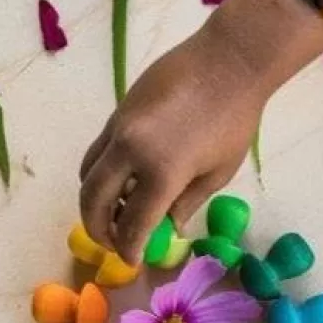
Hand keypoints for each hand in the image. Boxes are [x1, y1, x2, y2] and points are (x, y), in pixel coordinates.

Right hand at [78, 23, 264, 265]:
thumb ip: (186, 204)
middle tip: (110, 242)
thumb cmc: (234, 120)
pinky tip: (120, 181)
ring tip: (112, 213)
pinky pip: (97, 151)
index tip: (131, 262)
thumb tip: (165, 226)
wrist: (229, 61)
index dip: (128, 249)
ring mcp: (119, 129)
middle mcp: (130, 151)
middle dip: (97, 228)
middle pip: (93, 201)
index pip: (132, 224)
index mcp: (162, 173)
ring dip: (93, 200)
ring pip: (87, 174)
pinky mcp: (117, 111)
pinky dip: (100, 172)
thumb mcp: (217, 173)